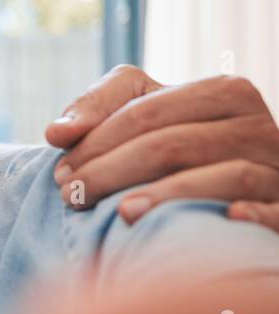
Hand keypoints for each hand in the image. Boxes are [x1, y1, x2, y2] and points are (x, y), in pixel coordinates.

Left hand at [45, 66, 278, 230]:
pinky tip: (222, 221)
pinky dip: (252, 214)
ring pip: (226, 176)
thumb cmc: (182, 147)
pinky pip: (275, 210)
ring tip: (119, 213)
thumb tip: (57, 132)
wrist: (243, 188)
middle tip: (71, 195)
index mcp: (226, 92)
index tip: (57, 172)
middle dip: (113, 170)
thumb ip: (100, 107)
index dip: (96, 142)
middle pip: (176, 144)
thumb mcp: (147, 113)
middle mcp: (260, 125)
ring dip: (167, 196)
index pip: (148, 112)